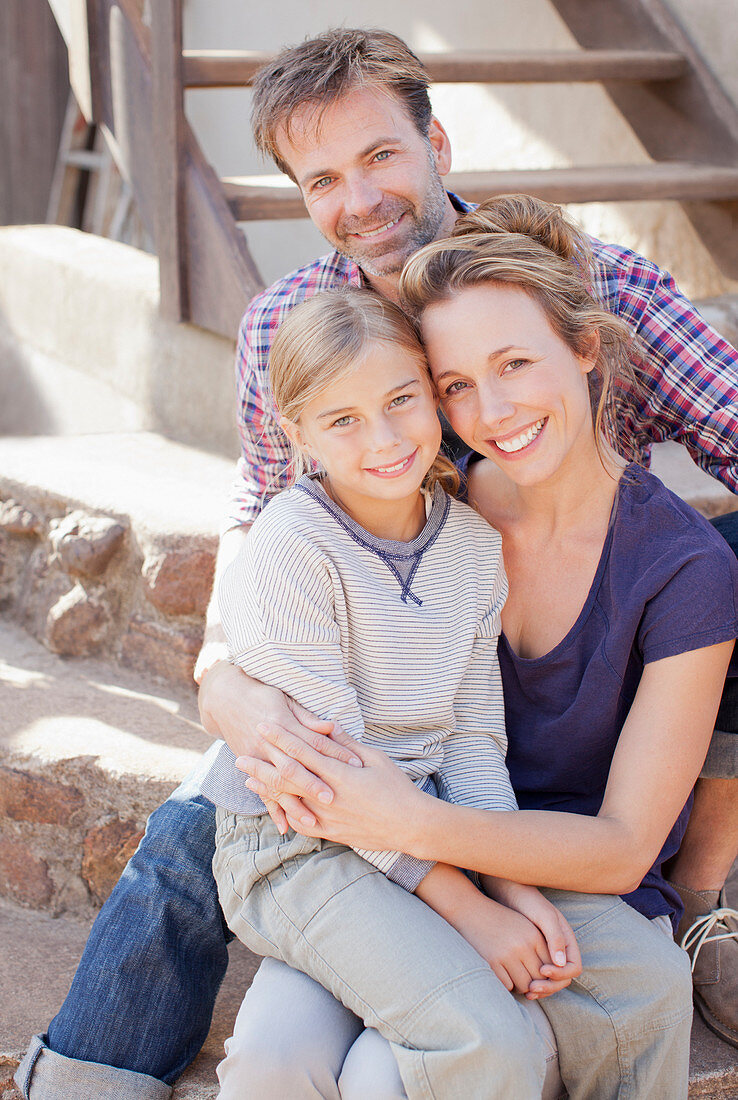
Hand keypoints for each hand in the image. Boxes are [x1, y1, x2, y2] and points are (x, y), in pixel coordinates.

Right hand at [197, 661, 360, 831]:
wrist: (227, 698)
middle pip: (293, 767)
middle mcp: (268, 743)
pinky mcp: (250, 766)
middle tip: (332, 799)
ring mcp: (256, 757)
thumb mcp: (286, 700)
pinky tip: (286, 826)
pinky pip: (262, 792)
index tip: (354, 764)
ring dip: (294, 804)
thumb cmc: (264, 695)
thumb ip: (308, 718)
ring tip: (312, 821)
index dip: (334, 752)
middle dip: (312, 784)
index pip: (313, 741)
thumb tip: (332, 728)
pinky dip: (273, 810)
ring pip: (278, 785)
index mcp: (282, 723)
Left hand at [238, 728, 425, 852]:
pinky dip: (284, 812)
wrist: (409, 825)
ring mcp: (328, 817)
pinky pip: (301, 822)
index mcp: (340, 774)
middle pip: (287, 777)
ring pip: (289, 801)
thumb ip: (348, 745)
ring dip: (267, 788)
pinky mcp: (330, 832)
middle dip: (262, 765)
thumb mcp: (375, 759)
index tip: (264, 726)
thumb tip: (328, 726)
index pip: (303, 752)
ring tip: (248, 779)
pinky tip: (272, 804)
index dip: (281, 737)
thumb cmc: (396, 788)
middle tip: (240, 755)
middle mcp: (329, 796)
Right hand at [451, 889, 570, 996]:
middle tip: (529, 983)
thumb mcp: (524, 926)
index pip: (551, 966)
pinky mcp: (491, 962)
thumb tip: (553, 972)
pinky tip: (504, 977)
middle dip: (536, 984)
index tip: (539, 975)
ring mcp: (506, 955)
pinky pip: (507, 985)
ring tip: (516, 979)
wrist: (470, 910)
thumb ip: (540, 946)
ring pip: (524, 985)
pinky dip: (507, 985)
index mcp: (534, 936)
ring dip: (521, 986)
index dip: (547, 975)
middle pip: (539, 979)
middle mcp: (523, 946)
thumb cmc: (500, 920)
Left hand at [481, 877, 581, 996]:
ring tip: (527, 991)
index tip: (543, 971)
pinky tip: (522, 986)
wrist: (508, 892)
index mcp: (567, 940)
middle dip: (550, 986)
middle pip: (563, 979)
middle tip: (532, 988)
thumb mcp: (543, 916)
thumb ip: (555, 937)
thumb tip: (561, 963)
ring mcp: (546, 954)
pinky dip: (534, 984)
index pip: (574, 968)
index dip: (561, 974)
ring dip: (542, 989)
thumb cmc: (527, 900)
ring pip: (551, 981)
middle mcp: (559, 949)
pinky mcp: (532, 956)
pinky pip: (538, 977)